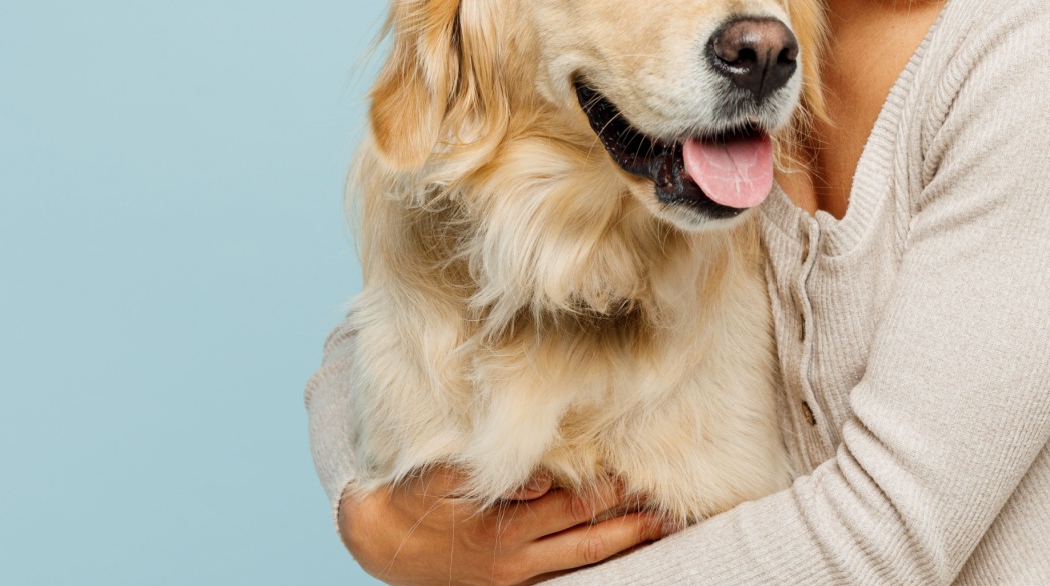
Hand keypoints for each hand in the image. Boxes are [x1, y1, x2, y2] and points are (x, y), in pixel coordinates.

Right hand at [337, 466, 677, 585]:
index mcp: (502, 531)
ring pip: (583, 558)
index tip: (640, 474)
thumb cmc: (414, 496)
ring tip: (663, 525)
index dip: (607, 492)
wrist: (379, 541)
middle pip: (588, 539)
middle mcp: (516, 557)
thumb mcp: (439, 480)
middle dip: (631, 523)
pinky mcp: (512, 583)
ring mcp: (516, 574)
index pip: (571, 510)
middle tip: (670, 506)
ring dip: (624, 542)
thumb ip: (487, 477)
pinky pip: (566, 571)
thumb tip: (543, 478)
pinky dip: (597, 558)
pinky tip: (624, 544)